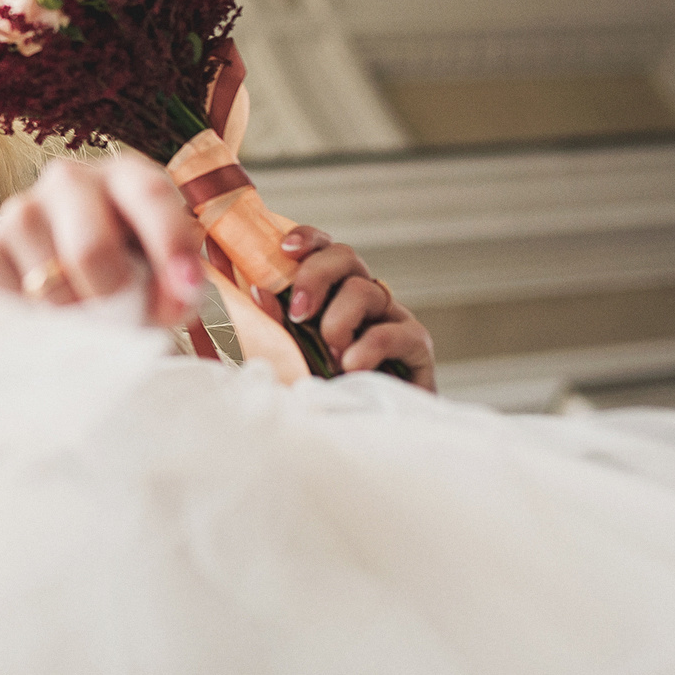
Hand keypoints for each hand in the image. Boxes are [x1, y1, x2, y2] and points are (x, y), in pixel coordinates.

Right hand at [0, 155, 207, 328]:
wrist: (80, 294)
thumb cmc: (135, 274)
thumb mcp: (168, 274)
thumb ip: (178, 284)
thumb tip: (171, 300)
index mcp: (125, 176)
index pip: (148, 194)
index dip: (169, 244)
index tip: (186, 292)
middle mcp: (69, 180)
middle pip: (90, 248)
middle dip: (115, 300)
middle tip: (129, 323)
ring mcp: (22, 210)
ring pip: (51, 285)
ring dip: (78, 319)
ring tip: (93, 321)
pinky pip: (13, 299)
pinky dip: (40, 323)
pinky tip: (56, 317)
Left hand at [265, 226, 435, 389]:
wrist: (358, 434)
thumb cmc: (320, 394)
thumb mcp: (288, 356)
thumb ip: (274, 324)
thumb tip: (258, 289)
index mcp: (330, 294)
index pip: (323, 249)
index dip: (308, 240)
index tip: (285, 249)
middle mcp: (362, 299)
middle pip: (346, 257)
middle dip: (316, 276)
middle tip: (299, 313)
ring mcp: (391, 319)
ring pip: (366, 291)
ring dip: (338, 321)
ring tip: (329, 355)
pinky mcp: (417, 347)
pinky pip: (396, 331)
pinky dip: (369, 347)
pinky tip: (351, 367)